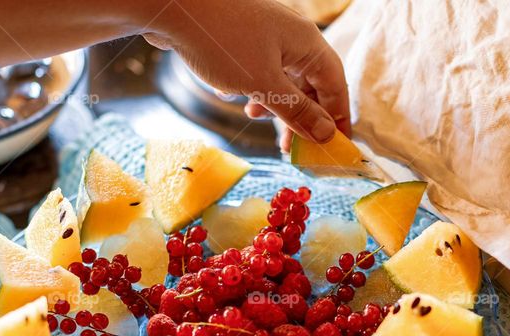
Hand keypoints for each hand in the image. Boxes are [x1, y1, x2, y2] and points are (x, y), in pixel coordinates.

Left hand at [144, 0, 350, 148]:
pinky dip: (254, 89)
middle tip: (292, 148)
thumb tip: (327, 133)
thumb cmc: (222, 40)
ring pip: (283, 79)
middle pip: (310, 84)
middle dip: (302, 117)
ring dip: (275, 105)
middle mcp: (292, 38)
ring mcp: (266, 37)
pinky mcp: (243, 40)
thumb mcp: (264, 84)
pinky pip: (260, 71)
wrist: (172, 7)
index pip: (335, 85)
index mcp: (307, 43)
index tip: (335, 147)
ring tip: (254, 117)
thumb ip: (297, 111)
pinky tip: (235, 97)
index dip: (337, 117)